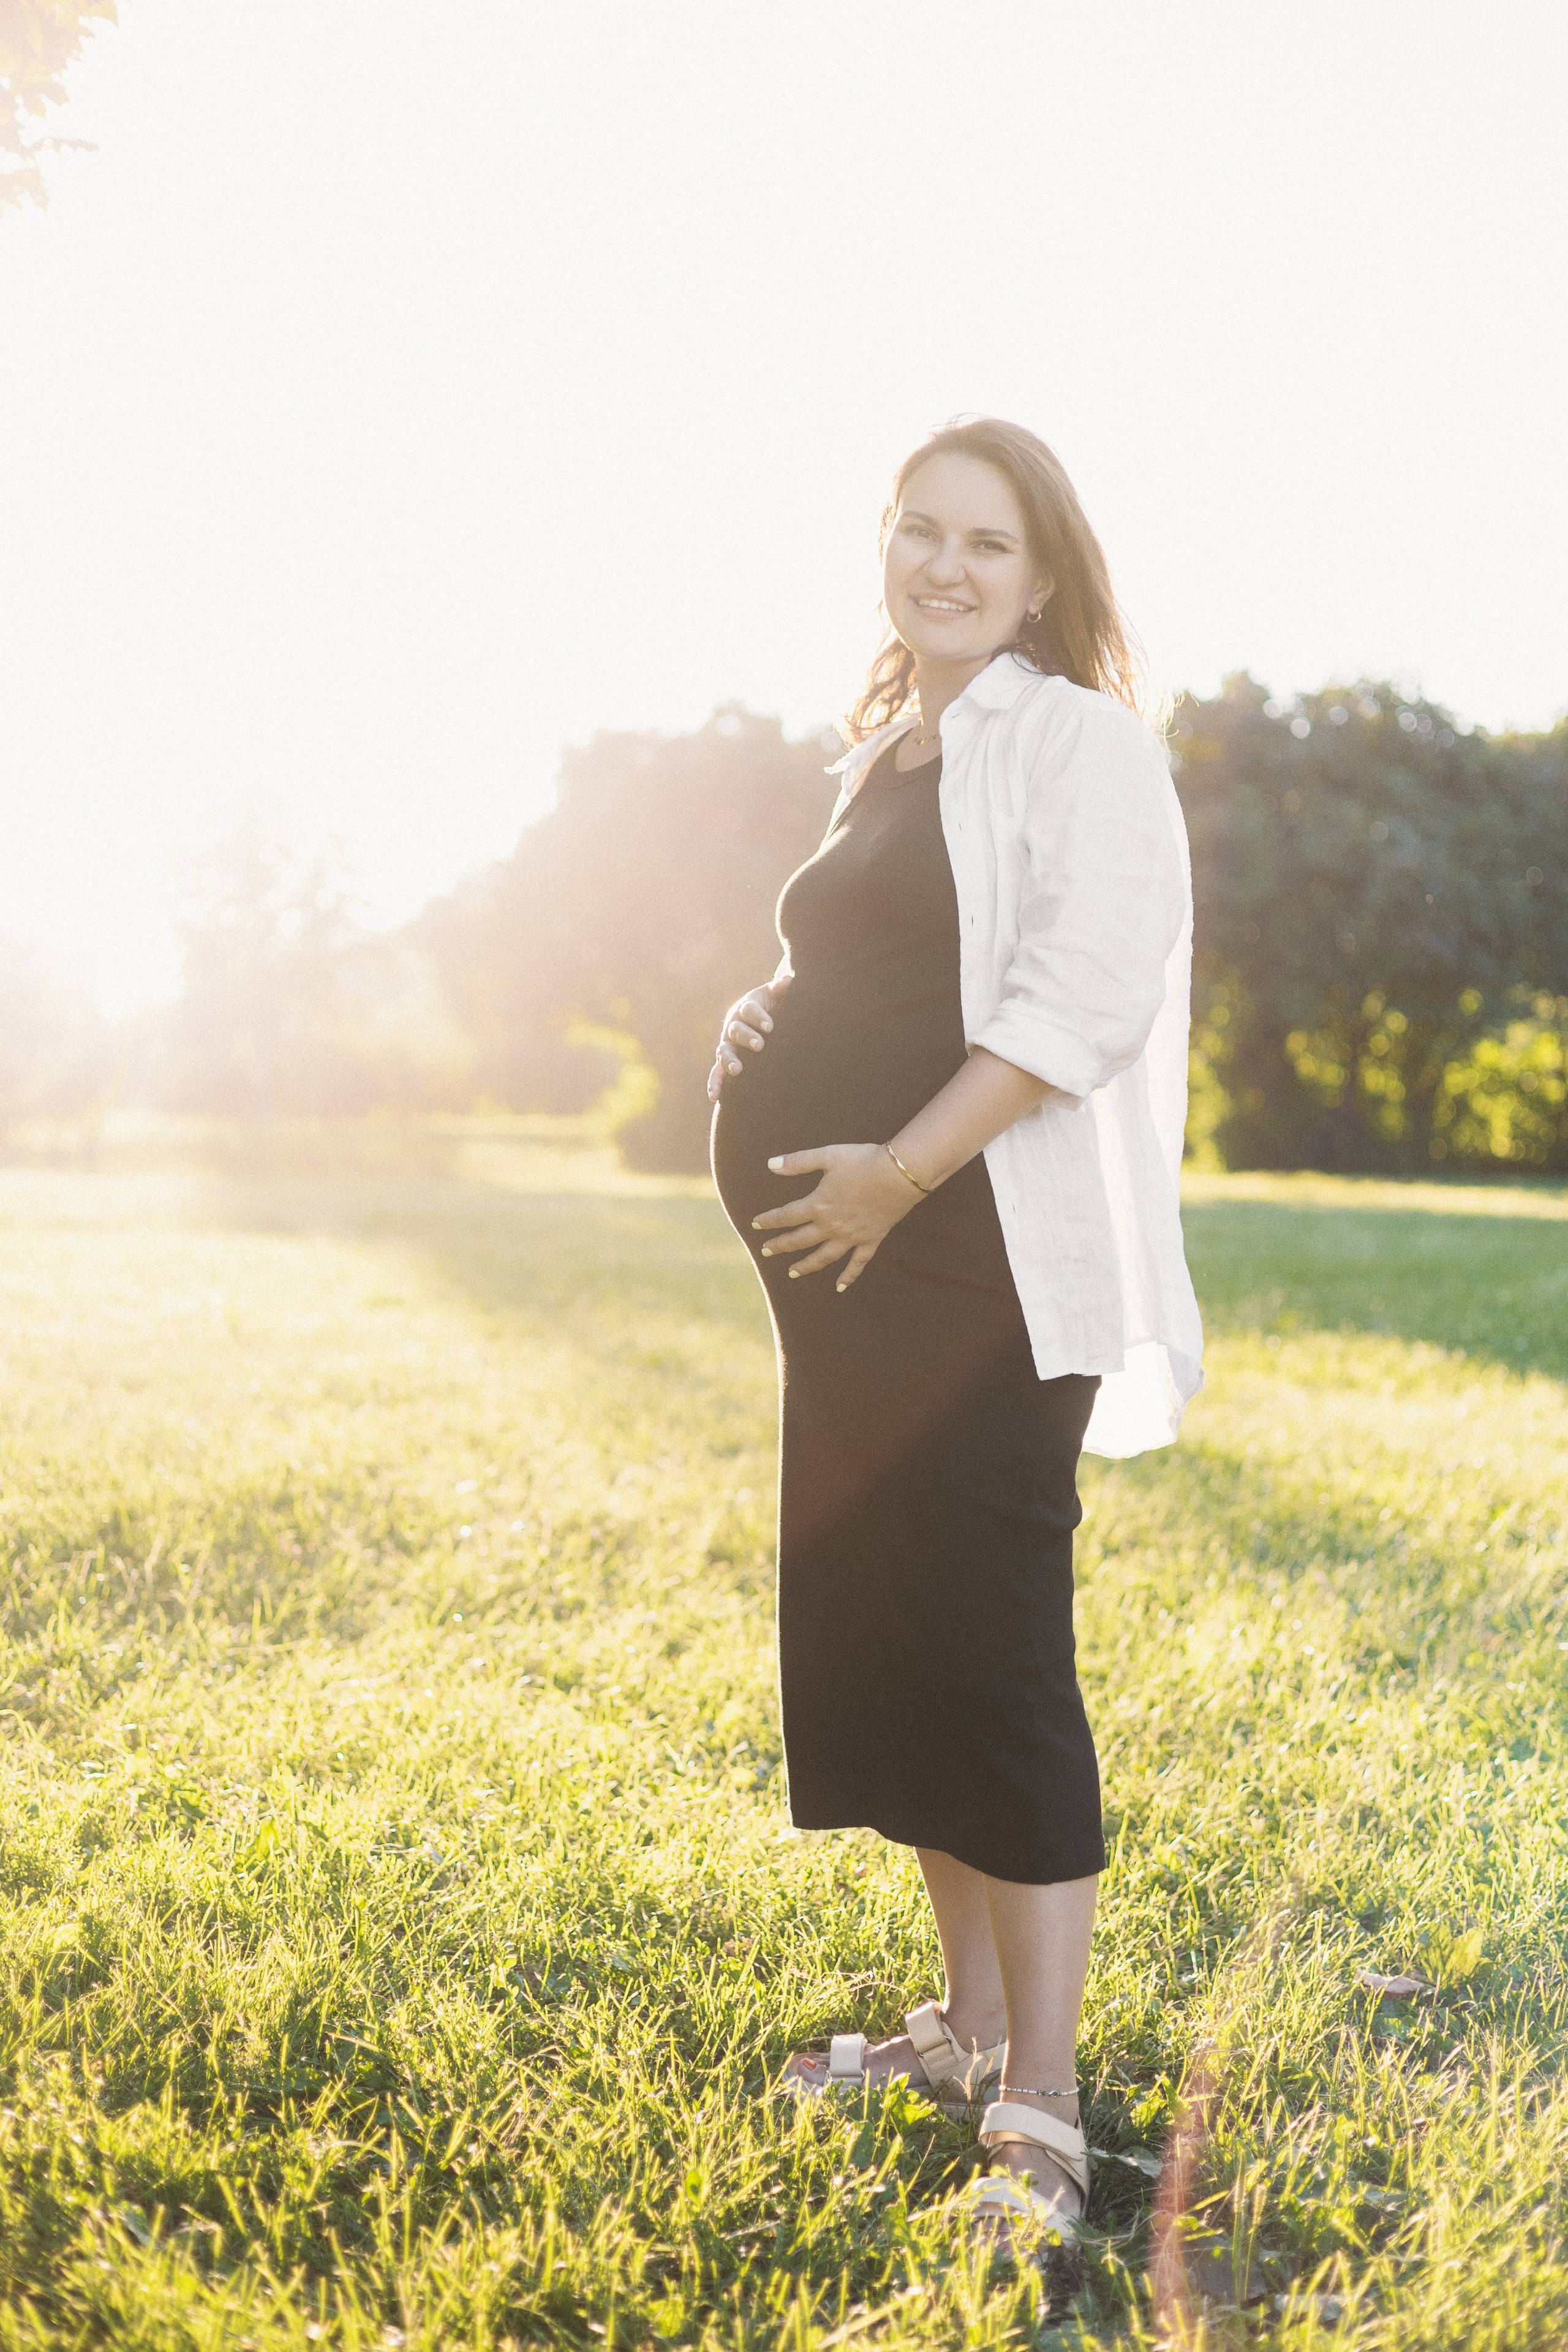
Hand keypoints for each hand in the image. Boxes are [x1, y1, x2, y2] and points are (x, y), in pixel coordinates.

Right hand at [708, 974, 791, 1102]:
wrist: (759, 1021)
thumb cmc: (770, 1008)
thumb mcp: (775, 996)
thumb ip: (781, 989)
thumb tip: (789, 978)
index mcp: (745, 1008)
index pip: (749, 1011)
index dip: (759, 1018)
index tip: (771, 1026)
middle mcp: (732, 1026)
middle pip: (735, 1030)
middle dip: (746, 1037)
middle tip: (760, 1045)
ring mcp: (727, 1044)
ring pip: (723, 1052)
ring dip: (729, 1061)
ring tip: (738, 1070)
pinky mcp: (724, 1061)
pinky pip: (717, 1073)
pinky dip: (715, 1084)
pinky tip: (715, 1097)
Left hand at [750, 1141, 924, 1290]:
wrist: (899, 1174)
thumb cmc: (863, 1161)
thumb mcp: (827, 1156)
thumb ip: (798, 1162)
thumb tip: (770, 1164)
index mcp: (818, 1205)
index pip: (786, 1216)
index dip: (768, 1221)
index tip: (754, 1224)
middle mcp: (831, 1226)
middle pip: (799, 1240)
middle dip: (780, 1246)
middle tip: (765, 1252)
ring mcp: (851, 1236)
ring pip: (823, 1257)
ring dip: (806, 1266)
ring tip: (791, 1273)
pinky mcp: (870, 1240)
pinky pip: (857, 1263)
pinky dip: (848, 1276)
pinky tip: (839, 1287)